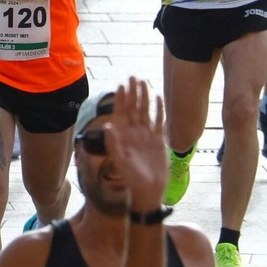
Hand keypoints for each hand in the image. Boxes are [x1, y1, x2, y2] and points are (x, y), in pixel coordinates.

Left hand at [102, 77, 166, 209]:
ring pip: (145, 111)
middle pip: (133, 107)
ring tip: (143, 82)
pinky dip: (158, 109)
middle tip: (132, 76)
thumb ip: (113, 143)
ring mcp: (147, 135)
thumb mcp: (120, 160)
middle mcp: (134, 132)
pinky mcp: (159, 140)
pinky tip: (158, 97)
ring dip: (144, 97)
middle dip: (132, 92)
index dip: (120, 99)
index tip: (121, 84)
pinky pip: (159, 120)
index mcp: (123, 135)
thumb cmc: (131, 177)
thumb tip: (107, 126)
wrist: (149, 190)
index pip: (121, 113)